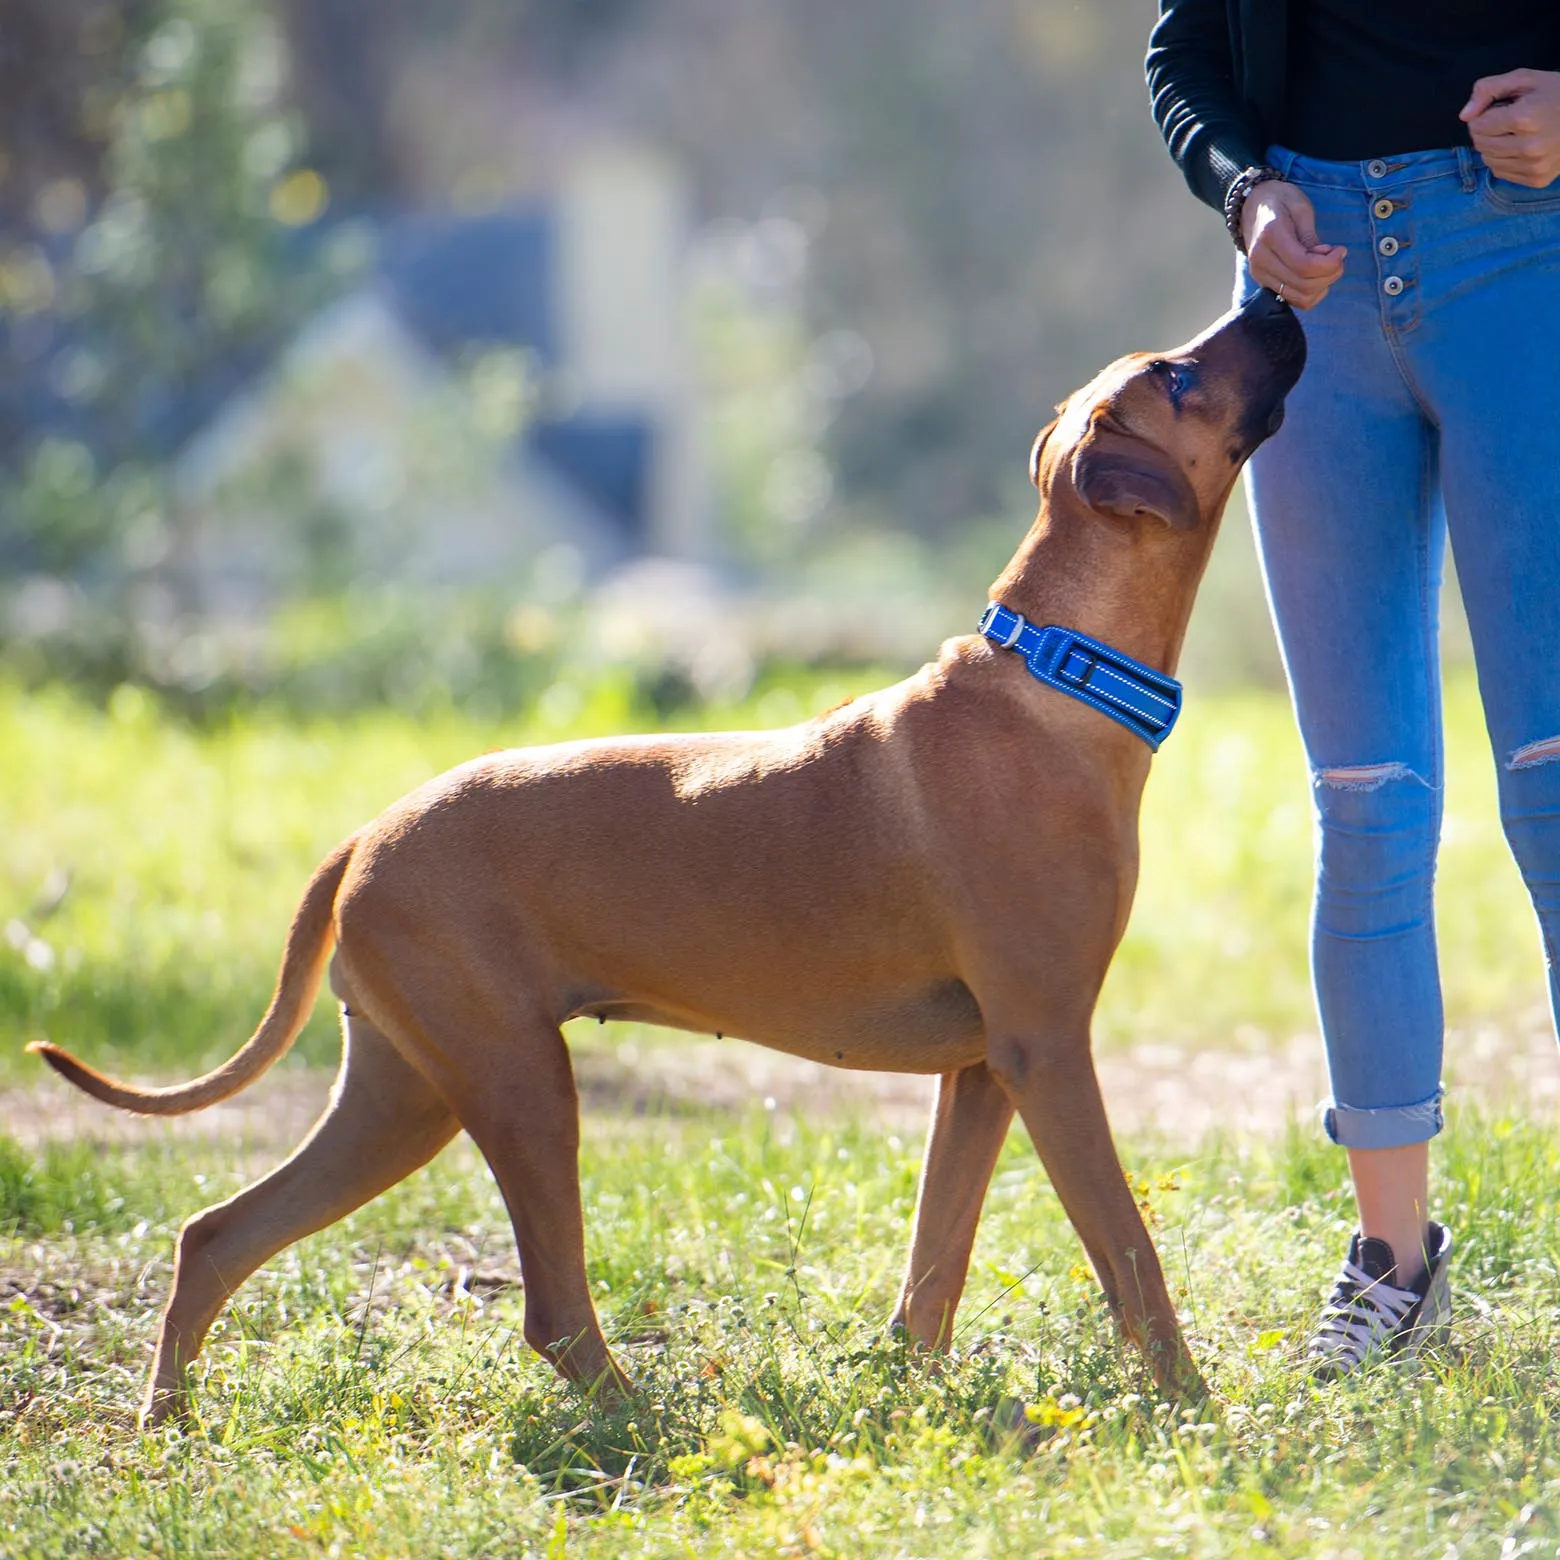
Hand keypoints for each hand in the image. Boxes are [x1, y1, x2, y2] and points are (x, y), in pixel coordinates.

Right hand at [1241, 180, 1346, 309]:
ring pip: (1299, 297)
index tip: (1341, 250)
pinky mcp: (1264, 282)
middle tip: (1338, 257)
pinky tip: (1317, 277)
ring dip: (1322, 286)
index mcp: (1270, 236)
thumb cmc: (1281, 200)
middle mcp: (1261, 260)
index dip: (1329, 264)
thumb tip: (1326, 258)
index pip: (1303, 265)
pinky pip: (1292, 299)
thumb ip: (1311, 237)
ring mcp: (1260, 274)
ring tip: (1328, 267)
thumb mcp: (1301, 208)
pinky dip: (1311, 293)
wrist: (1253, 206)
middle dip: (1329, 274)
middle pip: (1303, 284)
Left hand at [1461, 68, 1559, 186]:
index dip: (1484, 114)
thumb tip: (1464, 115)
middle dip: (1486, 130)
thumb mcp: (1526, 79)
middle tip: (1507, 119)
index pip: (1477, 125)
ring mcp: (1534, 166)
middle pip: (1480, 144)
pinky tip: (1521, 146)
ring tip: (1515, 132)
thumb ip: (1489, 89)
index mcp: (1525, 118)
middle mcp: (1529, 147)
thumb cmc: (1557, 93)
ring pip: (1488, 160)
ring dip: (1493, 146)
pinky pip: (1501, 172)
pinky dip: (1504, 160)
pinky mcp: (1537, 179)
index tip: (1500, 107)